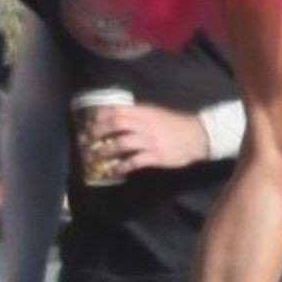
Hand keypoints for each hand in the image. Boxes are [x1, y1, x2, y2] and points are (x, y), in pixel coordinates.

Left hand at [81, 102, 209, 173]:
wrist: (197, 136)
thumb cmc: (174, 124)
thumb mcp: (155, 113)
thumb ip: (137, 115)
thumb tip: (115, 118)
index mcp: (144, 112)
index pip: (117, 110)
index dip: (100, 117)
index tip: (88, 125)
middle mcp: (145, 124)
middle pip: (115, 125)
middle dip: (96, 133)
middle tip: (84, 142)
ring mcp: (150, 141)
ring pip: (121, 144)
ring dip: (103, 151)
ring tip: (91, 158)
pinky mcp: (155, 156)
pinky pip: (133, 162)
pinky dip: (120, 167)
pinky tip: (111, 171)